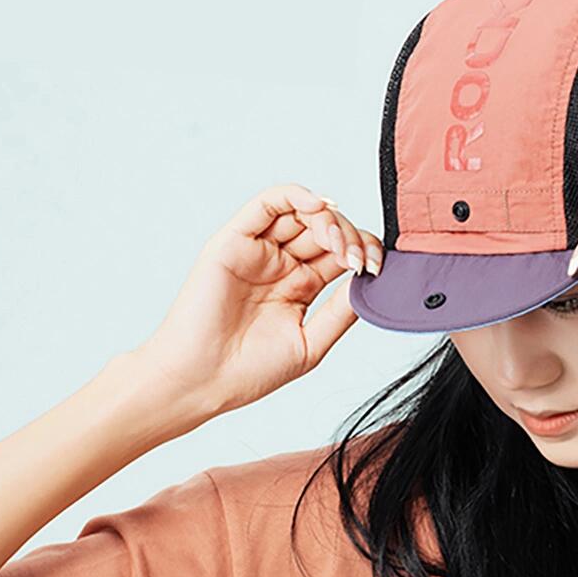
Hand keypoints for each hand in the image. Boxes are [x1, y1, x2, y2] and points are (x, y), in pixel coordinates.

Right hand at [129, 183, 382, 418]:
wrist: (203, 380)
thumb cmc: (249, 370)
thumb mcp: (311, 343)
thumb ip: (341, 311)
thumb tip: (370, 281)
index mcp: (300, 286)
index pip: (341, 252)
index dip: (364, 251)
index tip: (375, 269)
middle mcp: (281, 263)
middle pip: (326, 229)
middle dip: (351, 237)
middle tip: (358, 259)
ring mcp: (258, 250)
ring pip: (301, 212)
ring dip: (329, 219)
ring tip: (338, 243)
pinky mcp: (234, 241)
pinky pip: (267, 203)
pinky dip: (296, 196)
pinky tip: (319, 207)